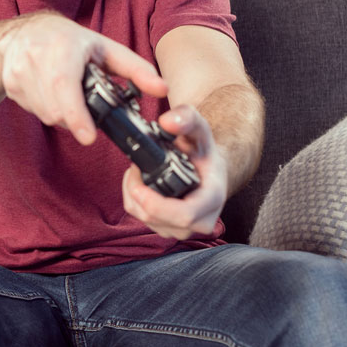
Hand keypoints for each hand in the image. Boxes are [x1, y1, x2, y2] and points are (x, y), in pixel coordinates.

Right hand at [0, 13, 167, 144]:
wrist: (22, 34)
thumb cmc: (67, 40)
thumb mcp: (104, 48)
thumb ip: (136, 69)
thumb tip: (162, 89)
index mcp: (62, 46)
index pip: (65, 86)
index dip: (76, 115)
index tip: (88, 137)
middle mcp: (35, 57)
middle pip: (56, 109)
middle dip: (76, 119)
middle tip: (87, 111)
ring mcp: (18, 72)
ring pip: (46, 114)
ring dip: (63, 116)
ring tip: (69, 96)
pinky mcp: (10, 85)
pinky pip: (34, 111)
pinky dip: (48, 110)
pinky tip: (51, 94)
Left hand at [121, 104, 227, 239]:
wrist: (207, 168)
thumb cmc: (203, 150)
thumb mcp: (199, 128)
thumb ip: (186, 118)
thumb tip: (167, 122)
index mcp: (212, 199)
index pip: (185, 215)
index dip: (158, 205)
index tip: (139, 188)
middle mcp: (200, 220)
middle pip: (159, 219)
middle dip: (138, 193)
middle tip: (135, 167)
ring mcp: (183, 228)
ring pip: (145, 218)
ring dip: (134, 194)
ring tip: (140, 171)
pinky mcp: (167, 228)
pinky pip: (141, 217)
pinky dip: (133, 198)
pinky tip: (140, 182)